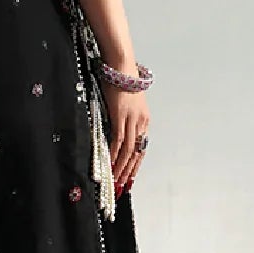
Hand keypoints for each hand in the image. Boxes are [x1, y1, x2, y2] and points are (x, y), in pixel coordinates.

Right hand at [101, 82, 149, 197]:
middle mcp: (141, 122)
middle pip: (136, 153)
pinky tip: (109, 163)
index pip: (142, 148)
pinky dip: (113, 154)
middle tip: (122, 187)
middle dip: (129, 171)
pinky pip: (118, 140)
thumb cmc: (122, 80)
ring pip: (128, 150)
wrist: (121, 66)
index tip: (130, 178)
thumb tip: (117, 128)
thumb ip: (125, 116)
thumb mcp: (128, 101)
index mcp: (144, 120)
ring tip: (114, 180)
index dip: (136, 165)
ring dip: (121, 167)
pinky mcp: (121, 116)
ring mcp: (132, 120)